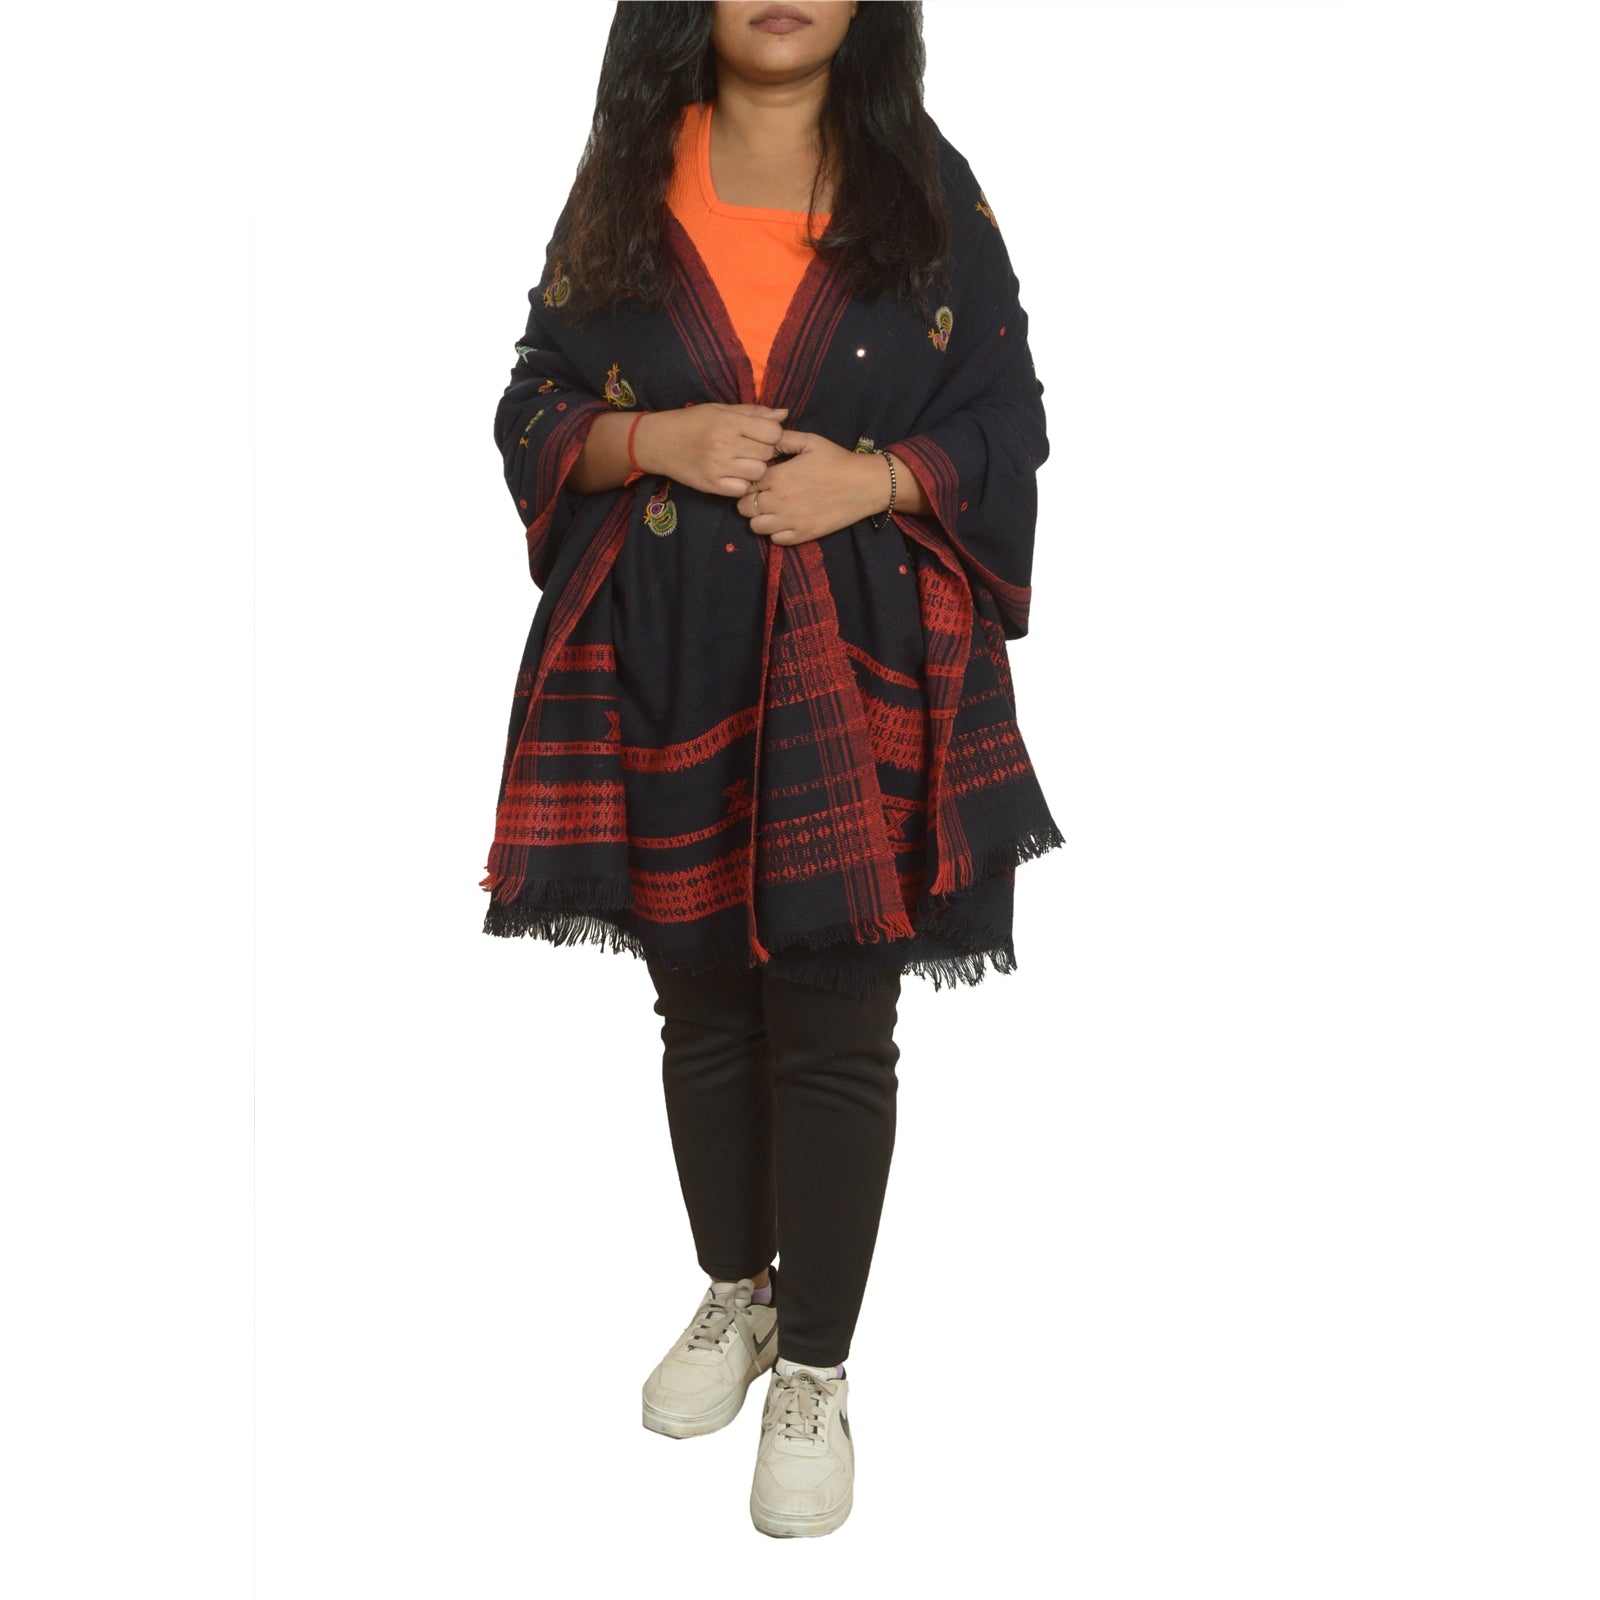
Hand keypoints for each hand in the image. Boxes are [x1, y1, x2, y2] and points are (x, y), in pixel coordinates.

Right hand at [634, 402, 788, 496]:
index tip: (763, 435)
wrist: (658, 441)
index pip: (773, 431)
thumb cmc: (692, 422)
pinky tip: (733, 475)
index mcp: (729, 421)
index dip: (773, 434)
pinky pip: (742, 489)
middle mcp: (725, 443)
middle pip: (768, 453)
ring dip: (755, 469)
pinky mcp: (711, 484)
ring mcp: (718, 466)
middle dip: (765, 452)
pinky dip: (741, 484)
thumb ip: (753, 412)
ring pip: (758, 473)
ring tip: (743, 462)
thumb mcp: (721, 409)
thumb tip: (784, 414)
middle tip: (751, 450)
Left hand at [736, 429, 889, 545]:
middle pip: (744, 508)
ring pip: (755, 526)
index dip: (748, 481)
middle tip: (762, 495)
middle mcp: (778, 501)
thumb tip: (763, 440)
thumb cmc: (837, 460)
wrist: (865, 485)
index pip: (745, 484)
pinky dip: (776, 532)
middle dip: (749, 500)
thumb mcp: (809, 441)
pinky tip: (785, 520)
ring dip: (759, 518)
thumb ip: (782, 439)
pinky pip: (775, 540)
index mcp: (777, 477)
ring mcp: (790, 521)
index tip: (758, 479)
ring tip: (771, 509)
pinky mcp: (802, 535)